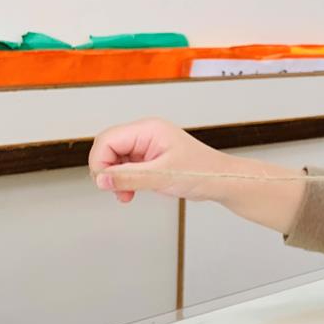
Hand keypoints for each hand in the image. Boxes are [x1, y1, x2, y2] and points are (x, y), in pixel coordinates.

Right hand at [89, 118, 306, 233]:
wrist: (222, 180)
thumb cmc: (203, 172)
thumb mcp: (162, 176)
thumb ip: (129, 177)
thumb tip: (101, 180)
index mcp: (148, 129)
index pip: (107, 140)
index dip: (101, 162)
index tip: (106, 183)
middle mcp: (146, 134)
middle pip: (108, 148)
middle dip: (107, 171)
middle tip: (117, 190)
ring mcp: (148, 146)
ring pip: (115, 159)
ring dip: (116, 178)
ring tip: (127, 194)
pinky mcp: (151, 158)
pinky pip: (126, 167)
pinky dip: (125, 180)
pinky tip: (131, 192)